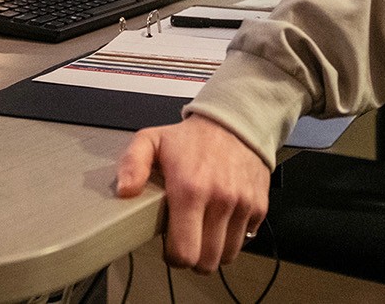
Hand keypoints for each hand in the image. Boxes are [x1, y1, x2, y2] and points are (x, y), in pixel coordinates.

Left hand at [116, 114, 269, 272]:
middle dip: (193, 259)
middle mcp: (220, 200)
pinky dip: (233, 237)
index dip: (173, 257)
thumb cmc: (190, 138)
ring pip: (228, 256)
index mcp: (190, 189)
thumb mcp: (151, 141)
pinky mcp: (259, 206)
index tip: (170, 246)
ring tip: (203, 231)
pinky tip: (221, 220)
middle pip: (207, 262)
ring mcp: (243, 205)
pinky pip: (246, 240)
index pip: (184, 253)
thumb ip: (132, 164)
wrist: (234, 122)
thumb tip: (125, 191)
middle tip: (186, 240)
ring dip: (214, 250)